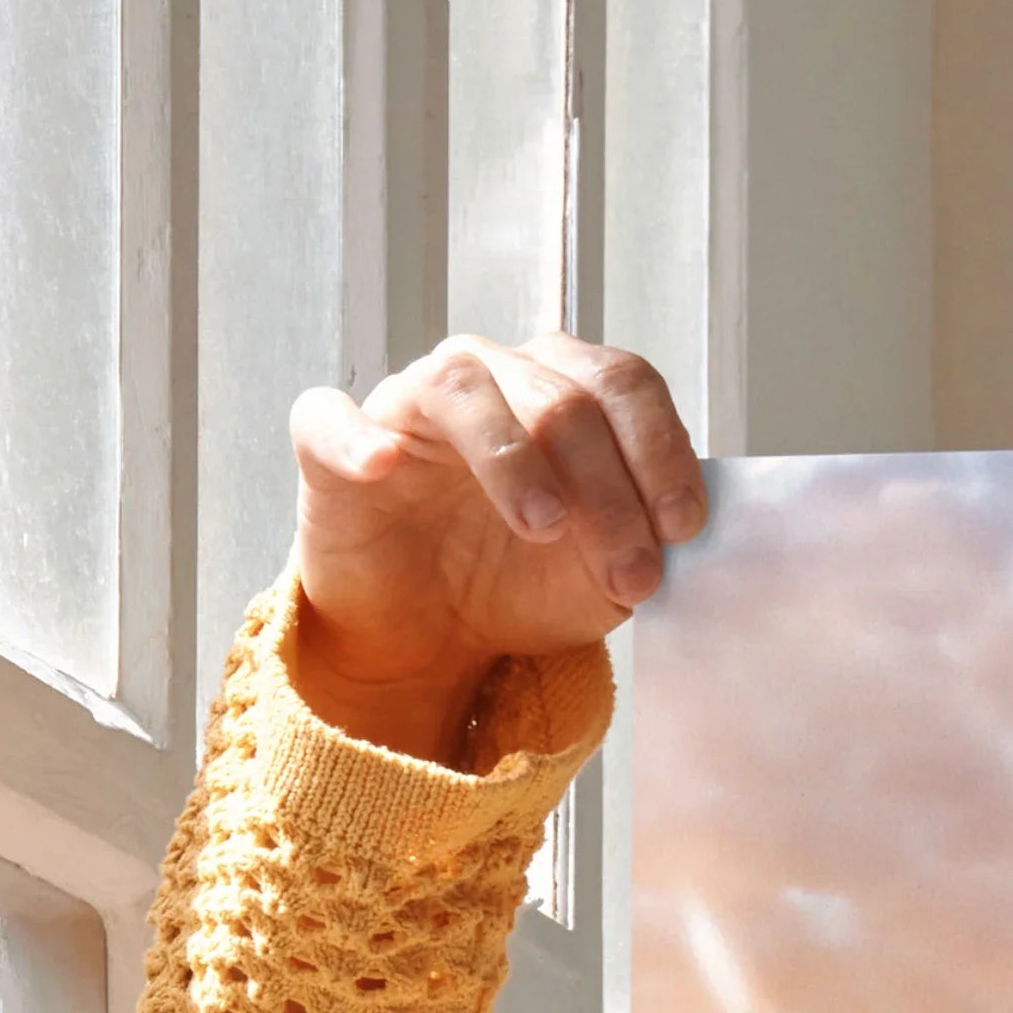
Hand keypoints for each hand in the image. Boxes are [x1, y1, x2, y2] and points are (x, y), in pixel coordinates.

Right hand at [285, 335, 705, 762]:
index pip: (623, 385)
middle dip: (609, 490)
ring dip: (514, 459)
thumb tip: (681, 533)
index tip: (682, 527)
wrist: (433, 634)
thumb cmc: (520, 583)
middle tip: (630, 573)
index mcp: (563, 392)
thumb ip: (646, 542)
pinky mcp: (332, 445)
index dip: (661, 451)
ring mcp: (409, 404)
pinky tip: (383, 466)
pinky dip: (356, 437)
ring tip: (544, 527)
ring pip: (463, 388)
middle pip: (560, 398)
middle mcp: (491, 378)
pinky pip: (330, 418)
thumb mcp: (605, 575)